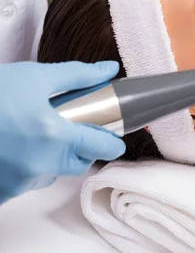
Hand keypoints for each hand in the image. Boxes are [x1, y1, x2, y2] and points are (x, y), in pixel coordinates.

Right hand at [0, 61, 125, 203]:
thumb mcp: (34, 77)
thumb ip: (77, 76)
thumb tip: (108, 71)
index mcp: (55, 136)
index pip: (101, 147)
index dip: (112, 141)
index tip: (114, 137)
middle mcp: (39, 165)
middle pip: (78, 164)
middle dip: (81, 149)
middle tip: (70, 129)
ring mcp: (16, 182)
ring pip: (50, 175)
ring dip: (51, 159)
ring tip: (34, 135)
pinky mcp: (0, 191)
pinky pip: (23, 184)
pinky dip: (25, 169)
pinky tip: (14, 148)